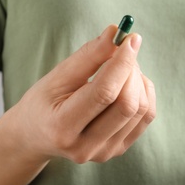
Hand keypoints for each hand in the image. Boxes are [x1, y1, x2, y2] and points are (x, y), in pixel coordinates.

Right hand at [2, 25, 155, 162]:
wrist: (37, 137)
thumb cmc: (44, 103)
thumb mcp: (56, 77)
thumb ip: (87, 56)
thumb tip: (116, 32)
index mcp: (63, 127)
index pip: (104, 93)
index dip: (122, 63)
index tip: (130, 38)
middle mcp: (86, 146)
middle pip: (128, 104)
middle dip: (131, 70)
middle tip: (122, 51)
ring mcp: (106, 152)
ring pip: (141, 109)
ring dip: (138, 80)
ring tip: (122, 69)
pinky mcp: (119, 149)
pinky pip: (147, 116)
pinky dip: (145, 93)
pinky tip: (130, 84)